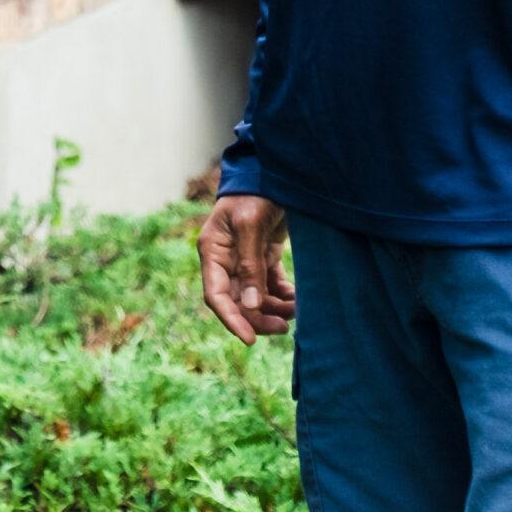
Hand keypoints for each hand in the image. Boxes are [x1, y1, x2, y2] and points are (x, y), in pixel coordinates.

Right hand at [199, 193, 294, 343]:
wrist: (273, 172)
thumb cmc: (255, 192)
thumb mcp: (250, 225)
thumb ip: (249, 265)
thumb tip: (250, 304)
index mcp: (213, 251)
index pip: (216, 295)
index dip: (231, 319)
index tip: (249, 339)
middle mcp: (226, 260)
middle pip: (237, 301)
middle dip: (258, 318)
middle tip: (282, 327)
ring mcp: (245, 260)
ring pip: (255, 298)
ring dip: (274, 309)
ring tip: (295, 314)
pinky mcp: (264, 257)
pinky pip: (270, 286)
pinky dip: (283, 297)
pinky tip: (298, 302)